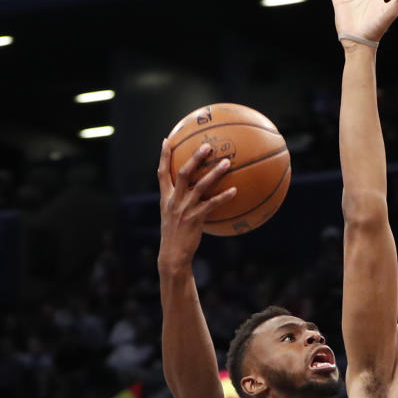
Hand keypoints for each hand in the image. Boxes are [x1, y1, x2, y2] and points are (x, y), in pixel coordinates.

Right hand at [158, 141, 235, 267]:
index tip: (167, 140)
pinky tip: (235, 191)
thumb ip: (180, 203)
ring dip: (214, 173)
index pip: (162, 173)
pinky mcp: (195, 219)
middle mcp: (174, 200)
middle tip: (207, 146)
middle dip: (195, 157)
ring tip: (226, 163)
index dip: (163, 156)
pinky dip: (223, 197)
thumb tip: (194, 194)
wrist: (173, 256)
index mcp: (166, 198)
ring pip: (200, 186)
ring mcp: (185, 209)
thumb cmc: (175, 237)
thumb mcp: (172, 218)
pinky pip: (212, 204)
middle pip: (183, 172)